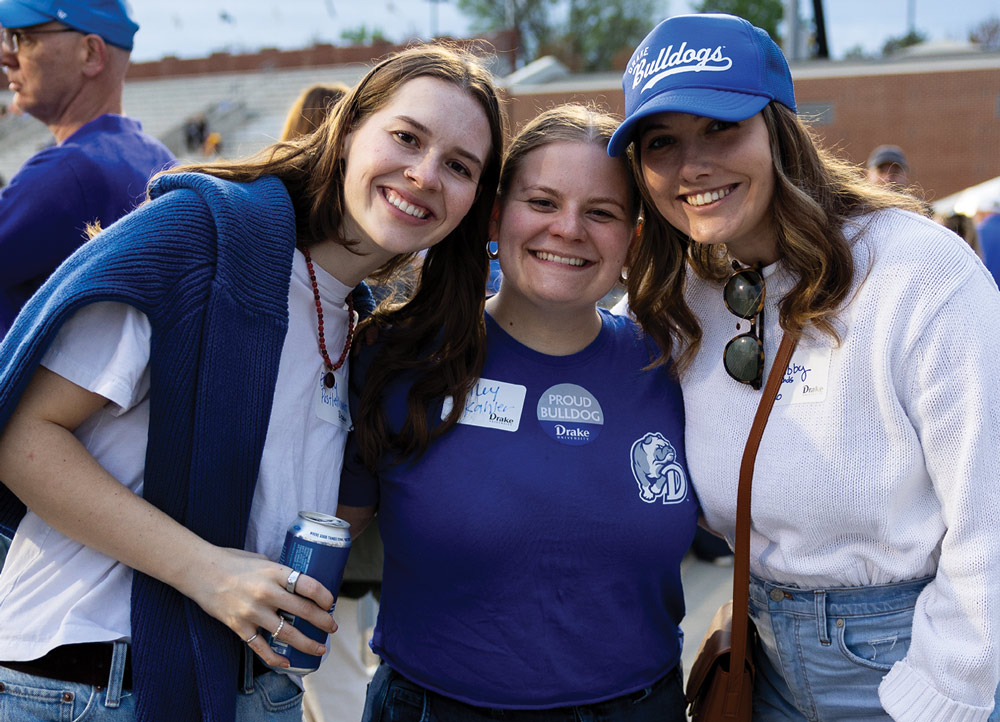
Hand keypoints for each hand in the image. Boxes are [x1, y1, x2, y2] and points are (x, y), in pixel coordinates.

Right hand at [180, 546, 338, 668]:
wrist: (199, 571)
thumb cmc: (232, 561)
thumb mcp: (262, 560)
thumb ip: (279, 573)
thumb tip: (297, 586)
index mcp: (274, 572)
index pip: (308, 586)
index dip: (325, 597)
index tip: (331, 603)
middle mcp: (266, 593)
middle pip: (304, 611)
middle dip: (323, 622)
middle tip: (332, 627)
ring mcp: (252, 612)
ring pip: (287, 633)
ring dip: (307, 643)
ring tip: (319, 648)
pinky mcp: (239, 627)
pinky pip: (261, 647)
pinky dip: (275, 658)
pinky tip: (287, 663)